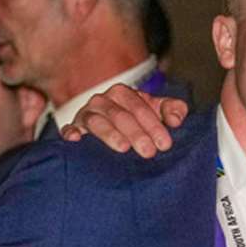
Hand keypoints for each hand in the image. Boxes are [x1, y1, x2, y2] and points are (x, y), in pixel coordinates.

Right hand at [60, 83, 186, 157]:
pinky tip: (77, 140)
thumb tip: (176, 120)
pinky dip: (71, 133)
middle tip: (149, 152)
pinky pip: (69, 129)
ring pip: (96, 121)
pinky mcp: (73, 129)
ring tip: (123, 148)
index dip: (153, 125)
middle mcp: (103, 101)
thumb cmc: (140, 121)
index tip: (165, 144)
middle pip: (119, 115)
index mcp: (123, 94)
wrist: (113, 130)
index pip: (139, 107)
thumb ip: (173, 110)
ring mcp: (86, 114)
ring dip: (110, 134)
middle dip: (136, 133)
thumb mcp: (158, 112)